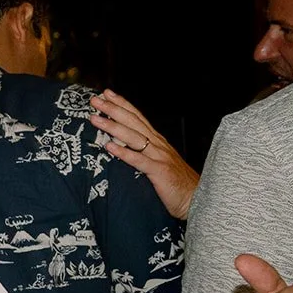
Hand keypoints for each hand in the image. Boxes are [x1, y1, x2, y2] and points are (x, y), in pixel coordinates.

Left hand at [88, 90, 198, 218]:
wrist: (197, 198)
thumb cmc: (175, 182)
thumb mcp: (157, 161)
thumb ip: (143, 151)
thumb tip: (119, 143)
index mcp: (157, 141)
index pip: (137, 117)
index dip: (122, 104)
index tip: (106, 93)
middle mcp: (157, 144)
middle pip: (132, 122)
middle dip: (113, 109)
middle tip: (94, 99)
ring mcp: (159, 156)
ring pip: (133, 137)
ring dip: (112, 126)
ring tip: (95, 119)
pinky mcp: (159, 171)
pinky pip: (139, 161)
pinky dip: (124, 153)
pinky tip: (109, 147)